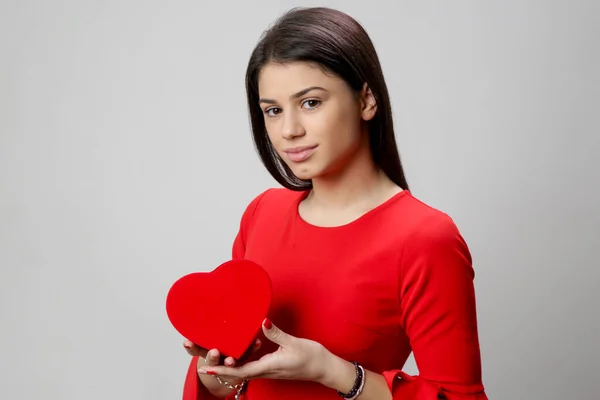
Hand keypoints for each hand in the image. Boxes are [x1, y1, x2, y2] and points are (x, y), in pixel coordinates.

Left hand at [197, 319, 333, 384]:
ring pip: (243, 370)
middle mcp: (265, 371)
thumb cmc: (312, 357)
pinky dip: (240, 361)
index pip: (241, 371)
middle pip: (237, 372)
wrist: (325, 368)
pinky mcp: (272, 366)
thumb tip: (262, 322)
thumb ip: (276, 333)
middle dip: (220, 368)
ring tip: (213, 357)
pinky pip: (252, 366)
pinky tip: (235, 353)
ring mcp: (268, 370)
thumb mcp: (294, 343)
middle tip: (202, 364)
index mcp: (269, 366)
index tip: (207, 368)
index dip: (223, 369)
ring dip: (228, 365)